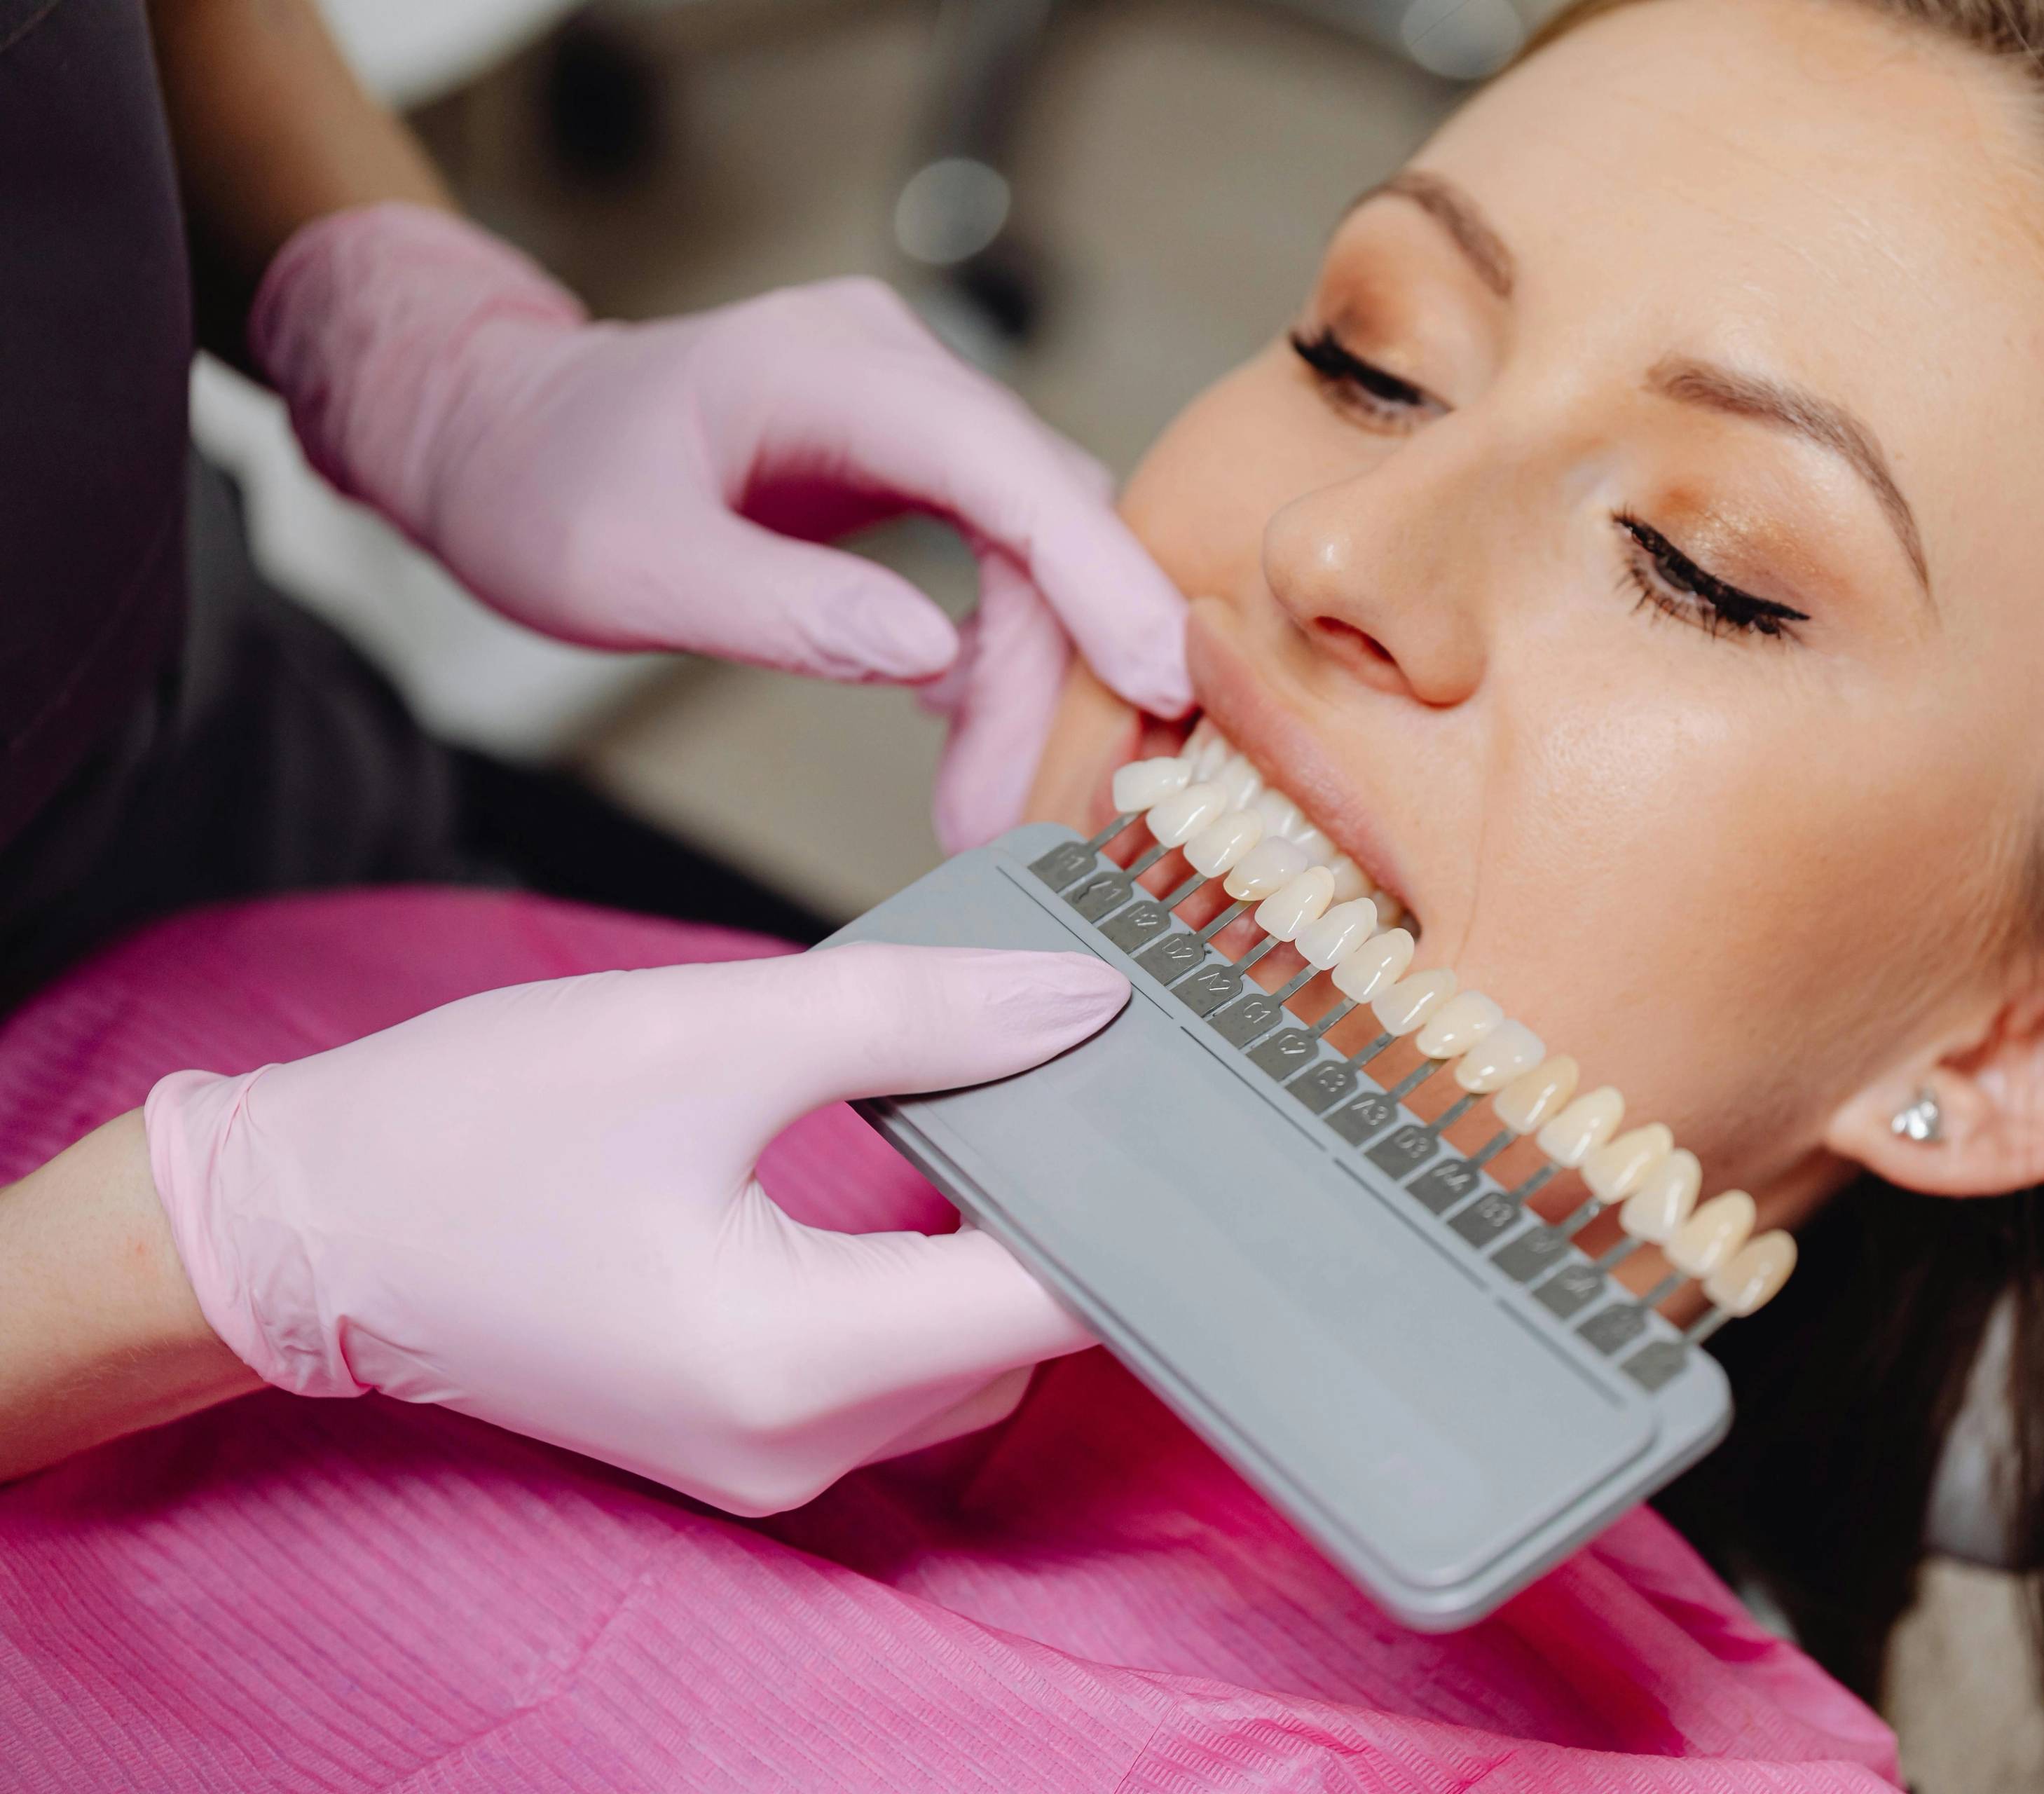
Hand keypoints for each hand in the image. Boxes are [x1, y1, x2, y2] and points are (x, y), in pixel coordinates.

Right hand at [146, 944, 1125, 1514]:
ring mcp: (769, 1460)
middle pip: (1026, 1341)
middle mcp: (799, 1447)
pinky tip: (942, 1174)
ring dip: (1008, 1249)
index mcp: (795, 1363)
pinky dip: (937, 1280)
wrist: (300, 1227)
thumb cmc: (472, 1130)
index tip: (1180, 1099)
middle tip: (1112, 1076)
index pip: (1053, 1304)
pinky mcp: (743, 1434)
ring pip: (970, 1360)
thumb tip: (1082, 1004)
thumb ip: (914, 1016)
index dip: (1133, 1197)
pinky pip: (898, 1368)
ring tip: (1028, 1107)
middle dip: (1077, 1214)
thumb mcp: (707, 1032)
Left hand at [251, 203, 1187, 845]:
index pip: (1008, 466)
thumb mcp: (628, 561)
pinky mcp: (918, 471)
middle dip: (1060, 672)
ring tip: (981, 808)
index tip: (1156, 685)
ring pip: (1038, 554)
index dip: (1096, 575)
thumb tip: (930, 654)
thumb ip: (780, 605)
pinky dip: (1002, 663)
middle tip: (1019, 815)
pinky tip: (962, 737)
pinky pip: (1005, 567)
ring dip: (1034, 686)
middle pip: (1043, 520)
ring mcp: (915, 417)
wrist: (497, 437)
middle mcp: (898, 371)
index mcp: (831, 366)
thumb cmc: (539, 485)